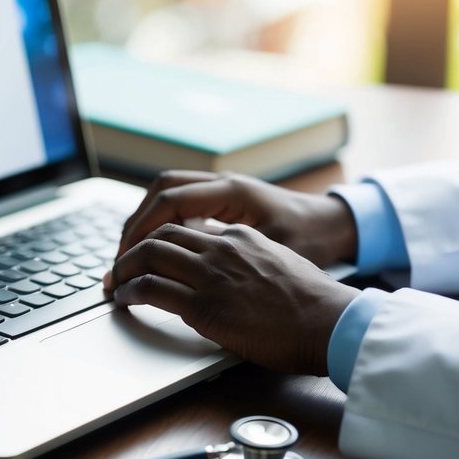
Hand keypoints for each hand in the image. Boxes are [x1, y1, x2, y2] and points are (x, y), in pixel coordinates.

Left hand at [104, 221, 359, 373]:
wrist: (329, 322)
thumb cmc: (311, 304)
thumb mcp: (278, 265)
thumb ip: (248, 262)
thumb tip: (229, 275)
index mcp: (239, 236)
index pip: (185, 227)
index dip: (158, 239)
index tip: (147, 252)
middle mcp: (222, 247)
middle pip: (161, 234)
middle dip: (133, 249)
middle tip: (120, 266)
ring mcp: (211, 275)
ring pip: (149, 255)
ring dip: (125, 268)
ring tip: (116, 281)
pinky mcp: (204, 306)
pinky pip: (152, 289)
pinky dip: (131, 291)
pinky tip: (125, 300)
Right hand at [116, 170, 357, 268]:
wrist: (338, 225)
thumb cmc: (313, 241)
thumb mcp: (274, 252)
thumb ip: (231, 259)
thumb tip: (190, 275)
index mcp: (233, 193)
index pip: (170, 201)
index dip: (142, 230)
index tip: (126, 259)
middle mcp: (225, 184)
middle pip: (161, 191)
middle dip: (135, 224)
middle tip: (120, 259)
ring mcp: (225, 188)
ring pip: (169, 193)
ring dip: (146, 220)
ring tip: (131, 254)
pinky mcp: (226, 199)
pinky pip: (184, 202)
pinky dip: (164, 221)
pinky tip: (158, 247)